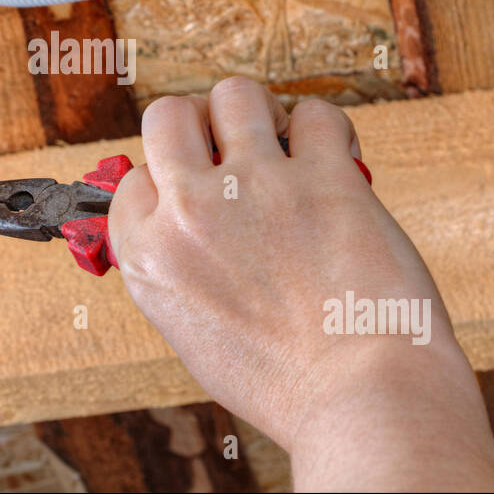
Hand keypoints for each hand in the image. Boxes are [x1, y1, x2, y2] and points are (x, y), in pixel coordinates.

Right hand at [108, 77, 493, 490]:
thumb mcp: (194, 334)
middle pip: (166, 116)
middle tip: (229, 144)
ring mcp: (255, 187)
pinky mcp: (322, 176)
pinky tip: (335, 158)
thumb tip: (184, 228)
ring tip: (282, 138)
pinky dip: (326, 130)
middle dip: (198, 124)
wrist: (361, 400)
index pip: (132, 179)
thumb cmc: (288, 383)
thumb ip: (178, 271)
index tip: (194, 186)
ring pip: (234, 94)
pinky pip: (315, 114)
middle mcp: (191, 213)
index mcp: (150, 258)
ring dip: (258, 110)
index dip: (167, 178)